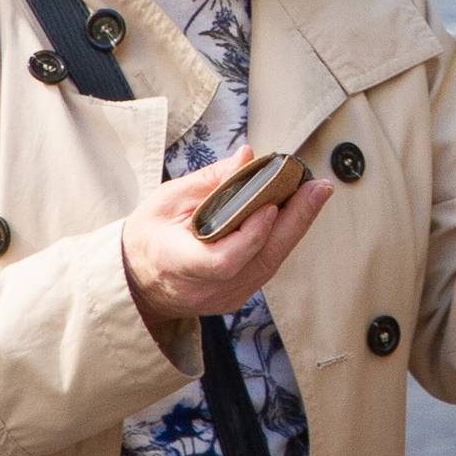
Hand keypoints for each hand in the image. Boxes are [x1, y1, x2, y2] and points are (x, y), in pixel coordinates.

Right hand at [122, 148, 333, 324]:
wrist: (137, 280)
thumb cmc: (150, 235)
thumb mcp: (167, 199)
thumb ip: (209, 181)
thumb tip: (247, 157)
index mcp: (176, 263)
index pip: (221, 261)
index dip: (250, 236)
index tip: (269, 206)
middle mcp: (204, 288)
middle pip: (259, 261)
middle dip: (294, 221)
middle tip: (317, 188)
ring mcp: (223, 298)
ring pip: (270, 263)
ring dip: (295, 226)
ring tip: (313, 193)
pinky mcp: (236, 297)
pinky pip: (266, 266)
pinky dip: (281, 238)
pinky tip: (295, 213)